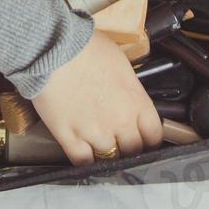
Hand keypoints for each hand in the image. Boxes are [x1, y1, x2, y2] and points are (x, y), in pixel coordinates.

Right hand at [31, 29, 162, 165]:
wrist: (53, 48)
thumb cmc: (86, 46)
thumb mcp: (120, 63)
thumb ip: (129, 88)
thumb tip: (128, 98)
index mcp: (136, 101)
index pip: (154, 135)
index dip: (149, 139)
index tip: (143, 138)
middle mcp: (120, 122)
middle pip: (133, 151)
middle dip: (128, 147)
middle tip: (120, 142)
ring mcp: (95, 132)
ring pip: (109, 159)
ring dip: (106, 154)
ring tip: (98, 145)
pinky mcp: (69, 137)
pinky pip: (82, 162)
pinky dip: (84, 162)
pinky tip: (83, 155)